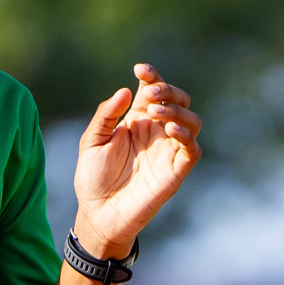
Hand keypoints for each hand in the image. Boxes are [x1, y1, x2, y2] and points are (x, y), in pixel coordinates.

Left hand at [73, 63, 201, 257]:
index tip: (140, 70)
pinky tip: (170, 130)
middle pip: (178, 100)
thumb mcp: (91, 141)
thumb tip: (125, 91)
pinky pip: (192, 150)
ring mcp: (168, 151)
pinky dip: (186, 136)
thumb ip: (106, 116)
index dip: (152, 76)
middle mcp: (156, 132)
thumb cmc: (93, 178)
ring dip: (178, 111)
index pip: (152, 90)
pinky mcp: (176, 171)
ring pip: (192, 121)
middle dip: (168, 91)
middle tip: (149, 95)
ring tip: (156, 112)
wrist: (97, 213)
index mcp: (136, 120)